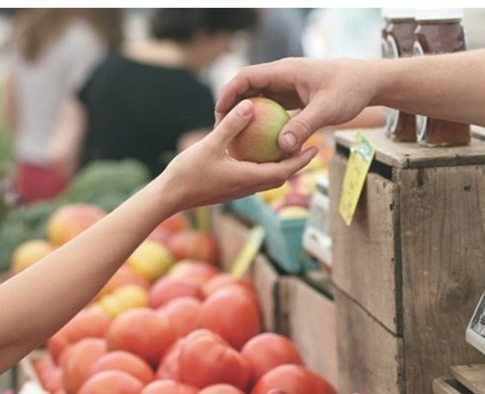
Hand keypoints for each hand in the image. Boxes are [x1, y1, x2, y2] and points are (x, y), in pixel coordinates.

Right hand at [160, 98, 318, 212]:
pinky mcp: (229, 188)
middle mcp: (248, 187)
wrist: (169, 197)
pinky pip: (253, 176)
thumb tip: (250, 105)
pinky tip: (258, 151)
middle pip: (280, 176)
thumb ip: (231, 125)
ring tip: (288, 147)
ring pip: (267, 178)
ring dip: (281, 165)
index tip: (316, 148)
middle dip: (297, 163)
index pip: (284, 171)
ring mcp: (238, 189)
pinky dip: (263, 166)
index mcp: (248, 178)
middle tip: (310, 146)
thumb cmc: (188, 173)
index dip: (301, 160)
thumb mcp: (210, 144)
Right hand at [215, 58, 376, 154]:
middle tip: (222, 130)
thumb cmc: (350, 90)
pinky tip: (261, 143)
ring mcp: (289, 87)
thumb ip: (304, 127)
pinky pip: (274, 109)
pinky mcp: (296, 98)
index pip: (247, 77)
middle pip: (249, 88)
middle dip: (233, 107)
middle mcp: (284, 76)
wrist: (369, 82)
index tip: (219, 113)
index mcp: (285, 71)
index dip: (229, 93)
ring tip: (236, 138)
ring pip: (260, 99)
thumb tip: (283, 147)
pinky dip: (265, 122)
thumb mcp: (327, 110)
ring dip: (248, 116)